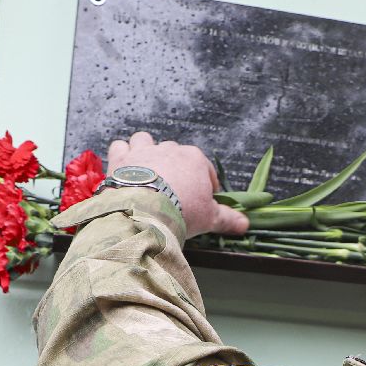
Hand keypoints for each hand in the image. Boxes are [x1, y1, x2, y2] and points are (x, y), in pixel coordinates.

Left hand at [106, 133, 249, 237]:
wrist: (146, 211)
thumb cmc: (183, 211)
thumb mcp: (210, 218)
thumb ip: (228, 218)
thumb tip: (245, 224)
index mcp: (195, 159)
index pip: (204, 168)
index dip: (204, 184)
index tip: (201, 200)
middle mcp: (170, 149)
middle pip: (175, 154)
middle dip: (175, 168)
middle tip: (173, 191)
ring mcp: (144, 151)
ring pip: (146, 140)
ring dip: (146, 151)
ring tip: (147, 170)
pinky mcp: (122, 158)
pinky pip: (120, 146)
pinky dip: (122, 153)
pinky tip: (125, 166)